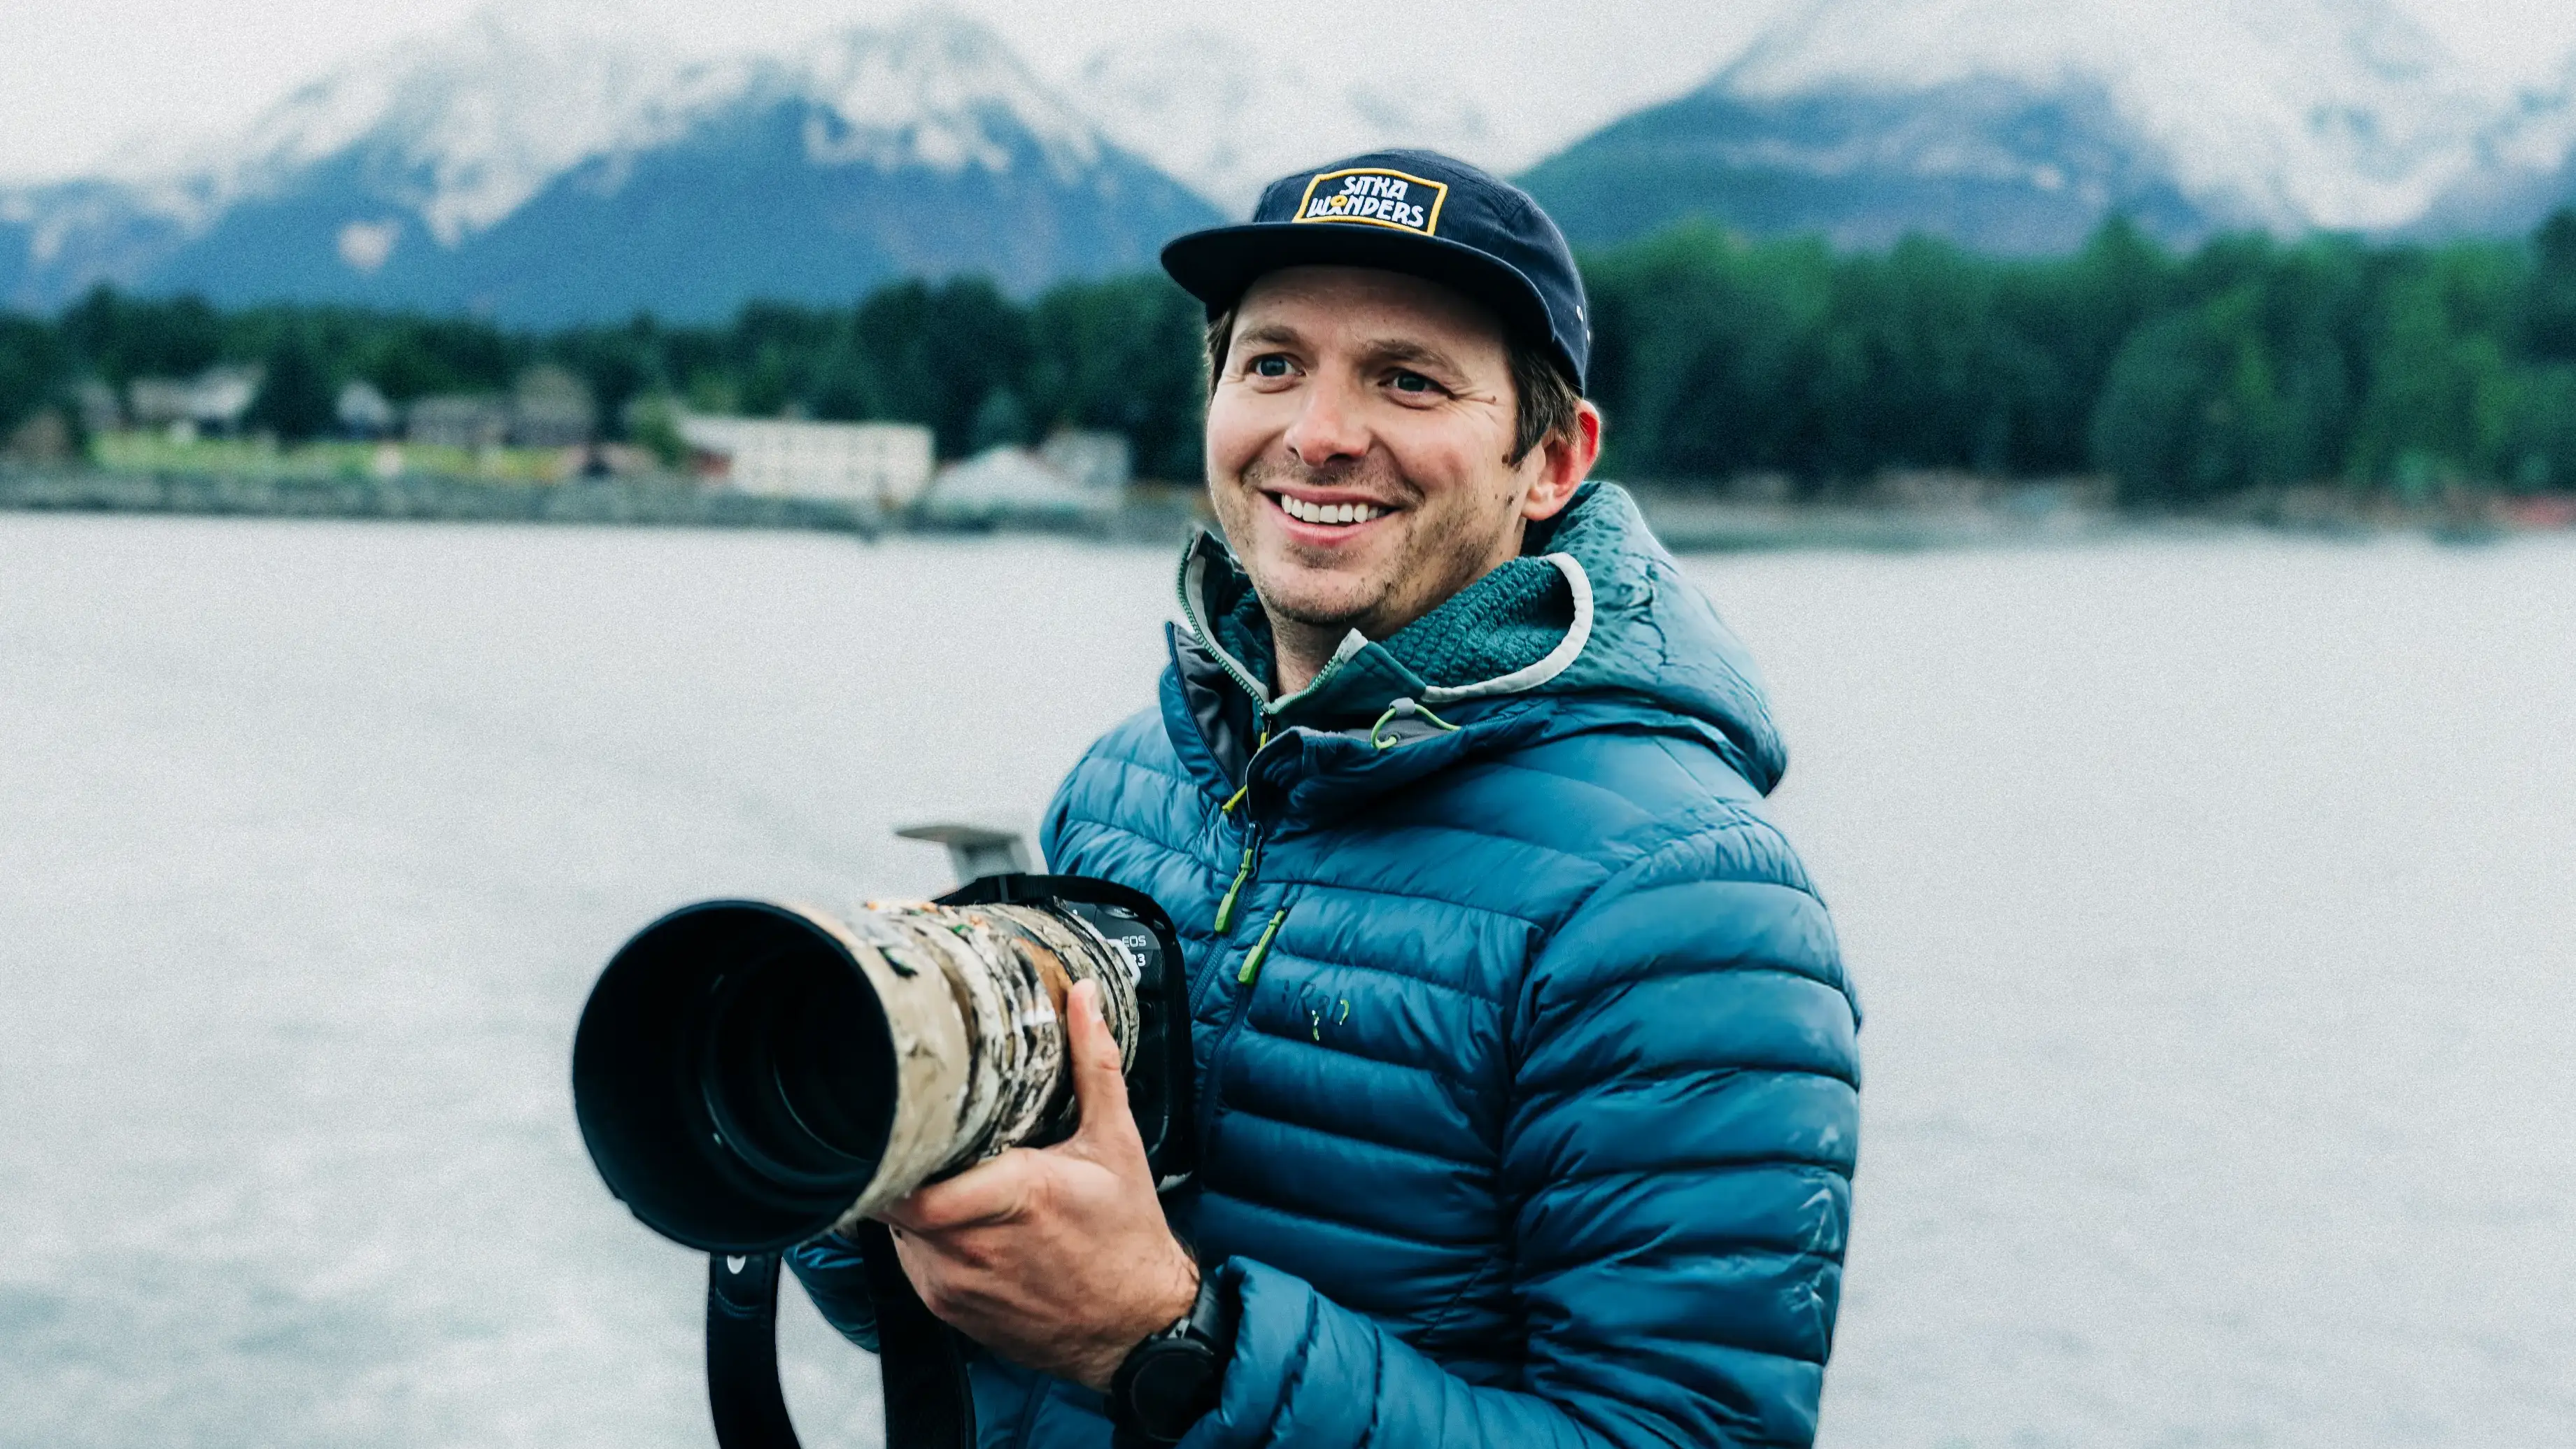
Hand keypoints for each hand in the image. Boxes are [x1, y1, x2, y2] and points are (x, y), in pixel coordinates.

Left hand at [883, 979, 1199, 1390]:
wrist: (1135, 1328)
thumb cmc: (1126, 1238)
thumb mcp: (1116, 1144)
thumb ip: (1094, 1065)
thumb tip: (1083, 998)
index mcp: (1017, 1196)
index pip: (916, 1183)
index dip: (893, 1152)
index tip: (899, 1120)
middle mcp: (975, 1246)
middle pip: (896, 1198)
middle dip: (904, 1164)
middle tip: (919, 1136)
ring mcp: (954, 1283)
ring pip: (897, 1229)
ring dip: (912, 1202)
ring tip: (943, 1176)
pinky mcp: (947, 1309)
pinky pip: (910, 1261)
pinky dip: (922, 1237)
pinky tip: (956, 1221)